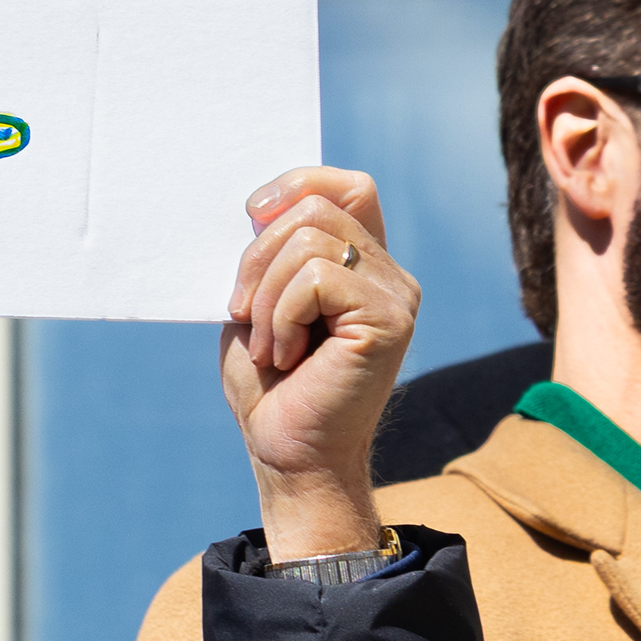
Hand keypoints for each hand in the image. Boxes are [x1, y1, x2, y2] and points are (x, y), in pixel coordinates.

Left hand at [219, 166, 416, 561]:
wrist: (290, 457)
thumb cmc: (271, 390)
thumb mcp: (259, 304)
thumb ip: (270, 253)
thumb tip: (264, 207)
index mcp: (363, 266)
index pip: (350, 187)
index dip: (299, 184)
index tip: (253, 216)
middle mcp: (389, 275)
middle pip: (318, 207)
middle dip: (259, 254)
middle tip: (244, 312)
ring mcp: (395, 296)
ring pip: (310, 240)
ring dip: (266, 295)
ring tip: (269, 346)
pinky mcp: (390, 320)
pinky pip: (314, 279)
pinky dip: (281, 316)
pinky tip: (285, 357)